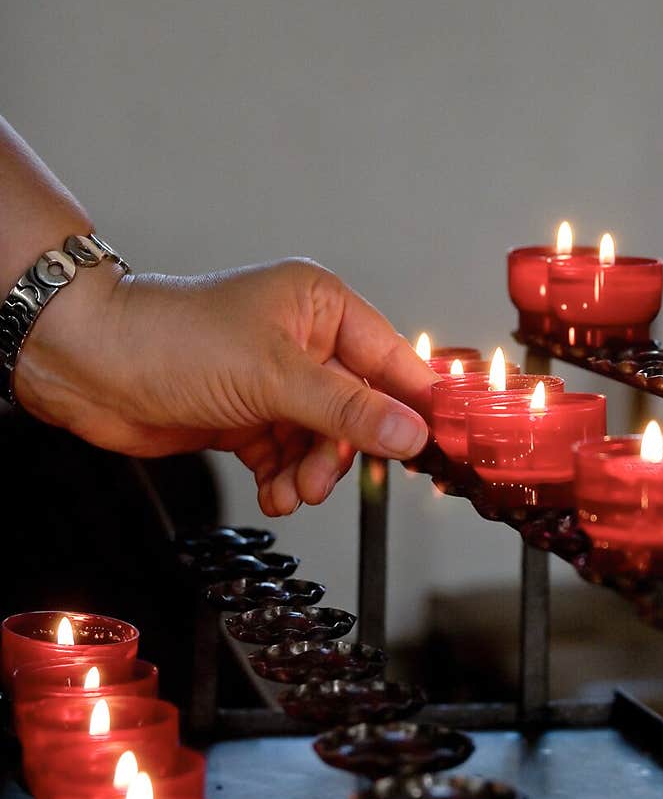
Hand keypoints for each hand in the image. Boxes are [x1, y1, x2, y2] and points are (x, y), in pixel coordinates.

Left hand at [14, 257, 434, 514]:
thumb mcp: (275, 377)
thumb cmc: (173, 339)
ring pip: (322, 441)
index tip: (434, 446)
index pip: (391, 358)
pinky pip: (288, 456)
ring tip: (291, 490)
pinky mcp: (247, 415)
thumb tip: (410, 434)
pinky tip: (273, 492)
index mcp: (321, 306)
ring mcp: (274, 380)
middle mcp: (303, 340)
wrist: (92, 367)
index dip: (412, 404)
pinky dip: (284, 479)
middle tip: (324, 478)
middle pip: (358, 409)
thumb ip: (348, 410)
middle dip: (341, 451)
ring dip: (310, 473)